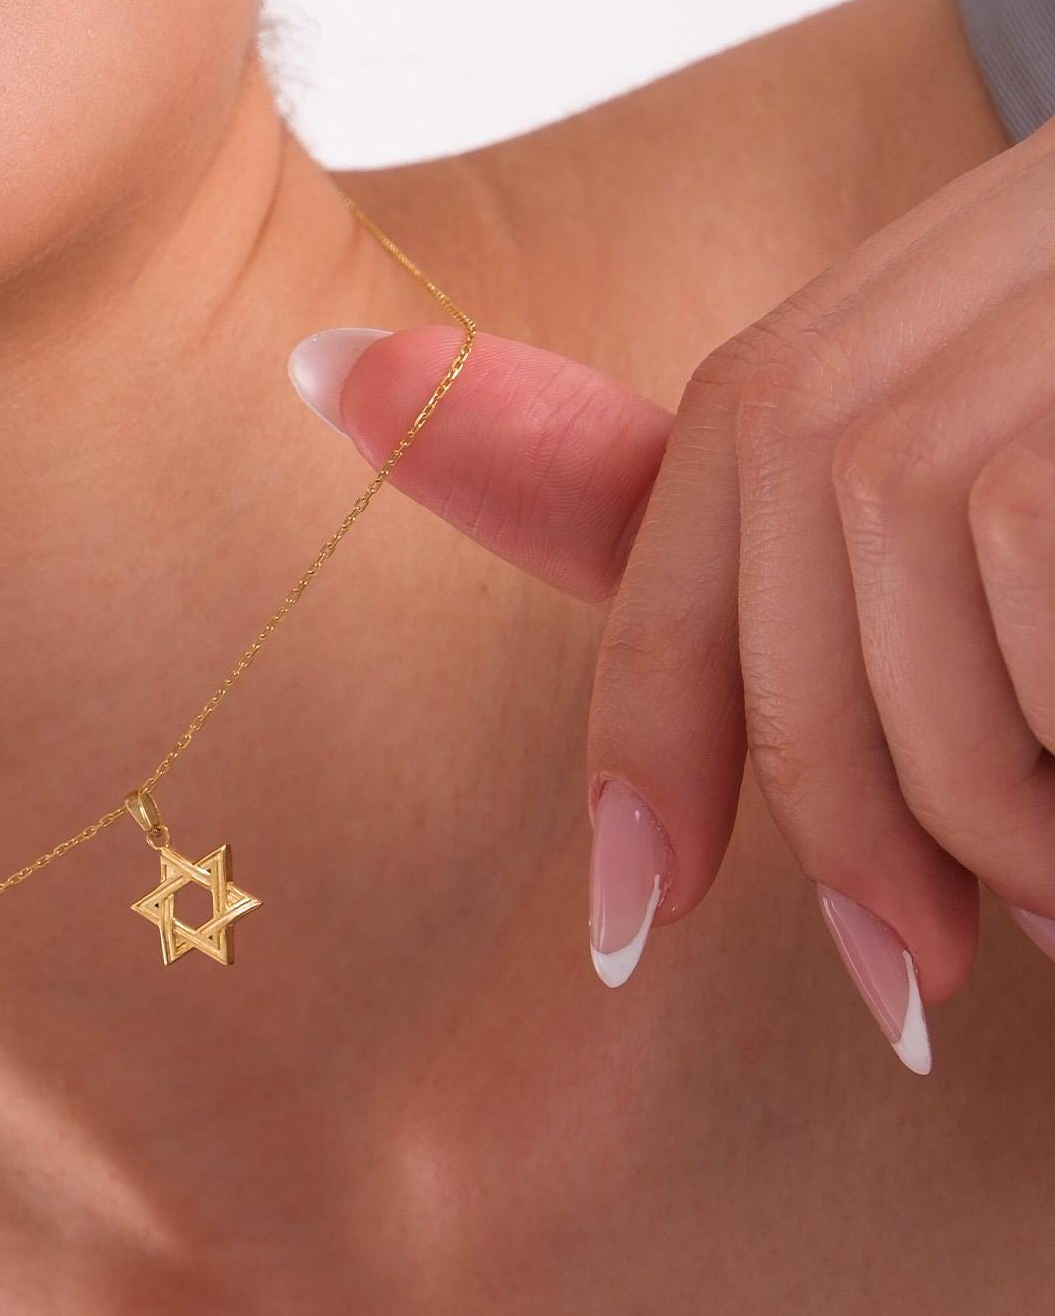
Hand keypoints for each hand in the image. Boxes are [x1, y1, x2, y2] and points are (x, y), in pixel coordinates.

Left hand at [291, 119, 1054, 1071]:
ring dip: (1022, 844)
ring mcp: (1016, 375)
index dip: (651, 756)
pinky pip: (1038, 675)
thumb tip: (332, 378)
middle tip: (933, 972)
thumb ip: (675, 499)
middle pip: (794, 672)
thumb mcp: (915, 470)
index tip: (628, 919)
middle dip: (867, 849)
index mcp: (828, 360)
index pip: (674, 575)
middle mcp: (905, 343)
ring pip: (930, 719)